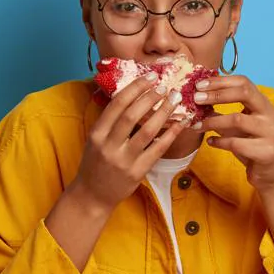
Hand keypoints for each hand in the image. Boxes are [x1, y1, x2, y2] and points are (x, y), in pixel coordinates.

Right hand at [71, 75, 188, 212]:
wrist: (92, 196)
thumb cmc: (95, 163)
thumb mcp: (95, 140)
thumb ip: (110, 121)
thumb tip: (133, 95)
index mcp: (97, 133)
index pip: (117, 105)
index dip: (135, 88)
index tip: (150, 77)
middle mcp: (109, 146)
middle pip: (132, 115)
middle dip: (150, 97)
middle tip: (164, 86)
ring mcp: (124, 160)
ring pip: (147, 131)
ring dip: (164, 112)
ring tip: (175, 99)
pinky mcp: (137, 172)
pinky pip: (158, 149)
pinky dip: (171, 134)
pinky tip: (181, 123)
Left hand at [196, 75, 273, 243]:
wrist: (271, 175)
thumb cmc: (252, 147)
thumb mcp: (237, 128)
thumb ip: (222, 114)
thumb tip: (197, 102)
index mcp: (263, 104)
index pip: (244, 82)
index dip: (221, 81)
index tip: (200, 84)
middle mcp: (270, 115)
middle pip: (244, 93)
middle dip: (217, 93)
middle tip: (196, 98)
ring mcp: (270, 133)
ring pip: (237, 119)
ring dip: (213, 121)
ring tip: (197, 125)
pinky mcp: (266, 152)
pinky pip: (237, 143)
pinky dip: (219, 142)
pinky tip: (210, 142)